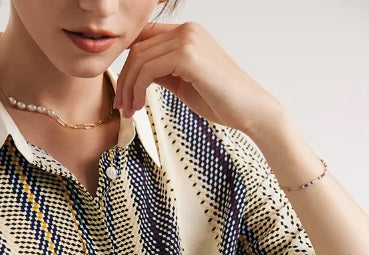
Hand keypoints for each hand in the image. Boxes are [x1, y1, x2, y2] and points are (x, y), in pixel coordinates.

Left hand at [114, 21, 284, 136]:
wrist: (247, 110)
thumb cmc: (218, 99)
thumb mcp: (181, 81)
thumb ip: (161, 71)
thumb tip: (135, 74)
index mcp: (186, 33)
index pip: (144, 39)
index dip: (127, 64)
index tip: (122, 93)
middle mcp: (186, 30)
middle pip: (137, 49)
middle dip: (124, 80)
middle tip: (121, 107)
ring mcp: (188, 39)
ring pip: (139, 59)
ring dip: (129, 88)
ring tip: (129, 111)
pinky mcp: (188, 55)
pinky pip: (148, 69)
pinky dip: (138, 89)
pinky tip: (139, 106)